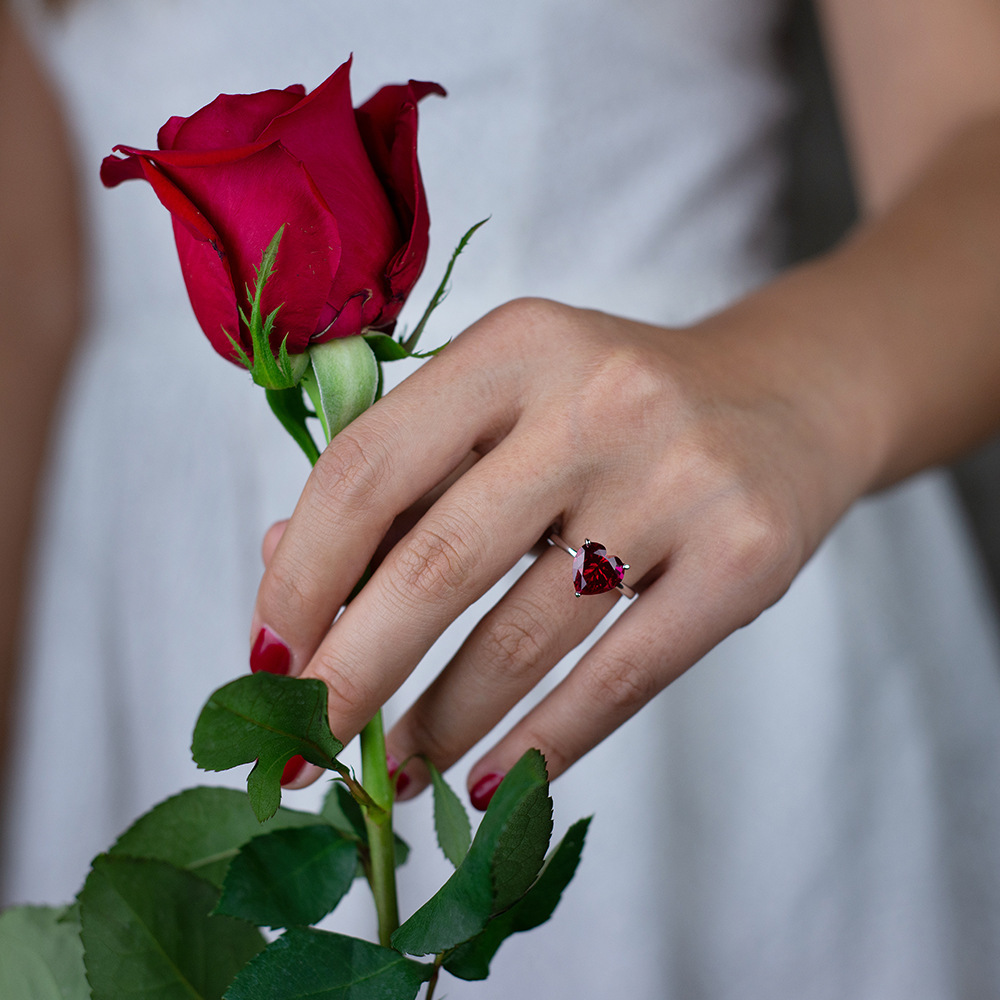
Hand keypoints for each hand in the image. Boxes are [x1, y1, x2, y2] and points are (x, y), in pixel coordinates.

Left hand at [252, 297, 867, 803]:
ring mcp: (680, 480)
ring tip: (393, 772)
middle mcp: (599, 400)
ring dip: (438, 724)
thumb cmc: (619, 405)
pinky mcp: (745, 560)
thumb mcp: (512, 404)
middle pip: (436, 562)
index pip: (369, 467)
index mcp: (518, 344)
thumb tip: (282, 566)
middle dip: (350, 674)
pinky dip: (541, 744)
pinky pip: (618, 679)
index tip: (265, 657)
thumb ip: (405, 477)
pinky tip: (490, 781)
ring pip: (521, 637)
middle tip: (300, 749)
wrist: (791, 399)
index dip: (300, 572)